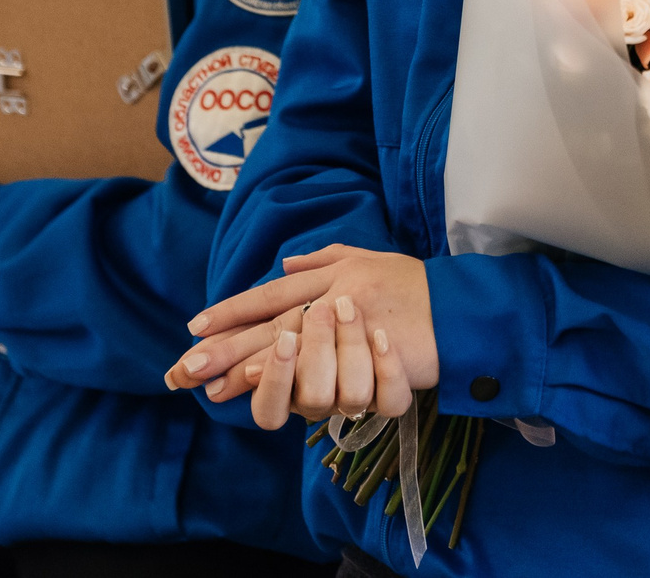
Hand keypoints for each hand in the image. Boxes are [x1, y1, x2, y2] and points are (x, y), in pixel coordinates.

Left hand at [170, 245, 436, 427]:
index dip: (233, 310)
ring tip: (214, 386)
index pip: (272, 293)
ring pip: (295, 350)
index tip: (195, 327)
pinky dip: (302, 381)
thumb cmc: (415, 285)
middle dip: (226, 347)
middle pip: (272, 324)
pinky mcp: (374, 356)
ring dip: (254, 369)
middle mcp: (336, 296)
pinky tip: (273, 391)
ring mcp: (355, 327)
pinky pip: (330, 374)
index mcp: (333, 274)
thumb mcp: (369, 258)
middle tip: (184, 366)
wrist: (464, 308)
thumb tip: (286, 262)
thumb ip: (325, 258)